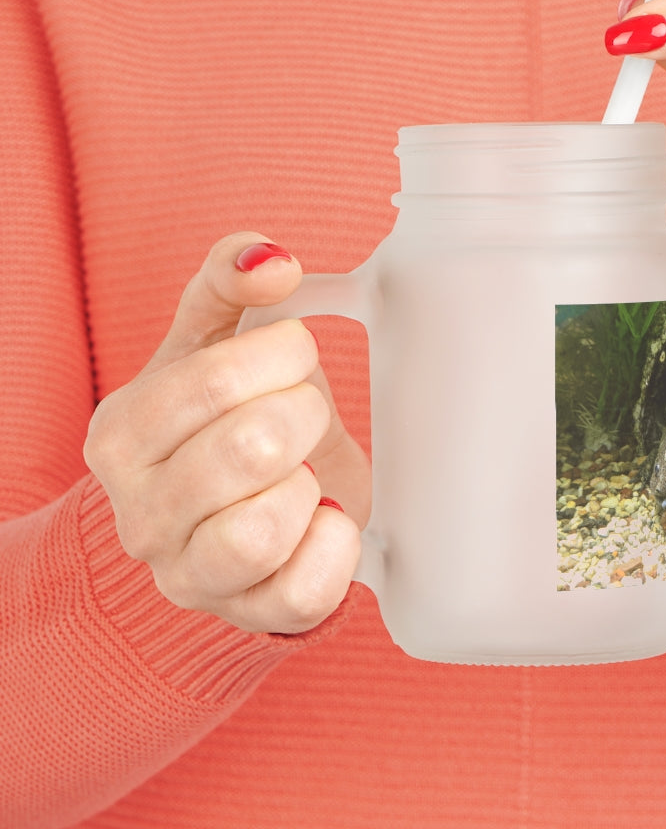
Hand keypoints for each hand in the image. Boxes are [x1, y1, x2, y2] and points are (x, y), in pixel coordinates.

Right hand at [84, 233, 369, 633]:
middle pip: (251, 448)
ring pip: (264, 529)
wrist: (231, 509)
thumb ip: (229, 281)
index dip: (282, 355)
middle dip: (304, 414)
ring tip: (304, 470)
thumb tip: (271, 259)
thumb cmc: (223, 418)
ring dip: (309, 484)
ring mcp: (189, 575)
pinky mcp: (249, 614)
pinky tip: (324, 516)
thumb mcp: (213, 340)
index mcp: (122, 434)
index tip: (295, 354)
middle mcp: (139, 514)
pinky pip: (304, 592)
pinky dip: (335, 545)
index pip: (214, 381)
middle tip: (304, 414)